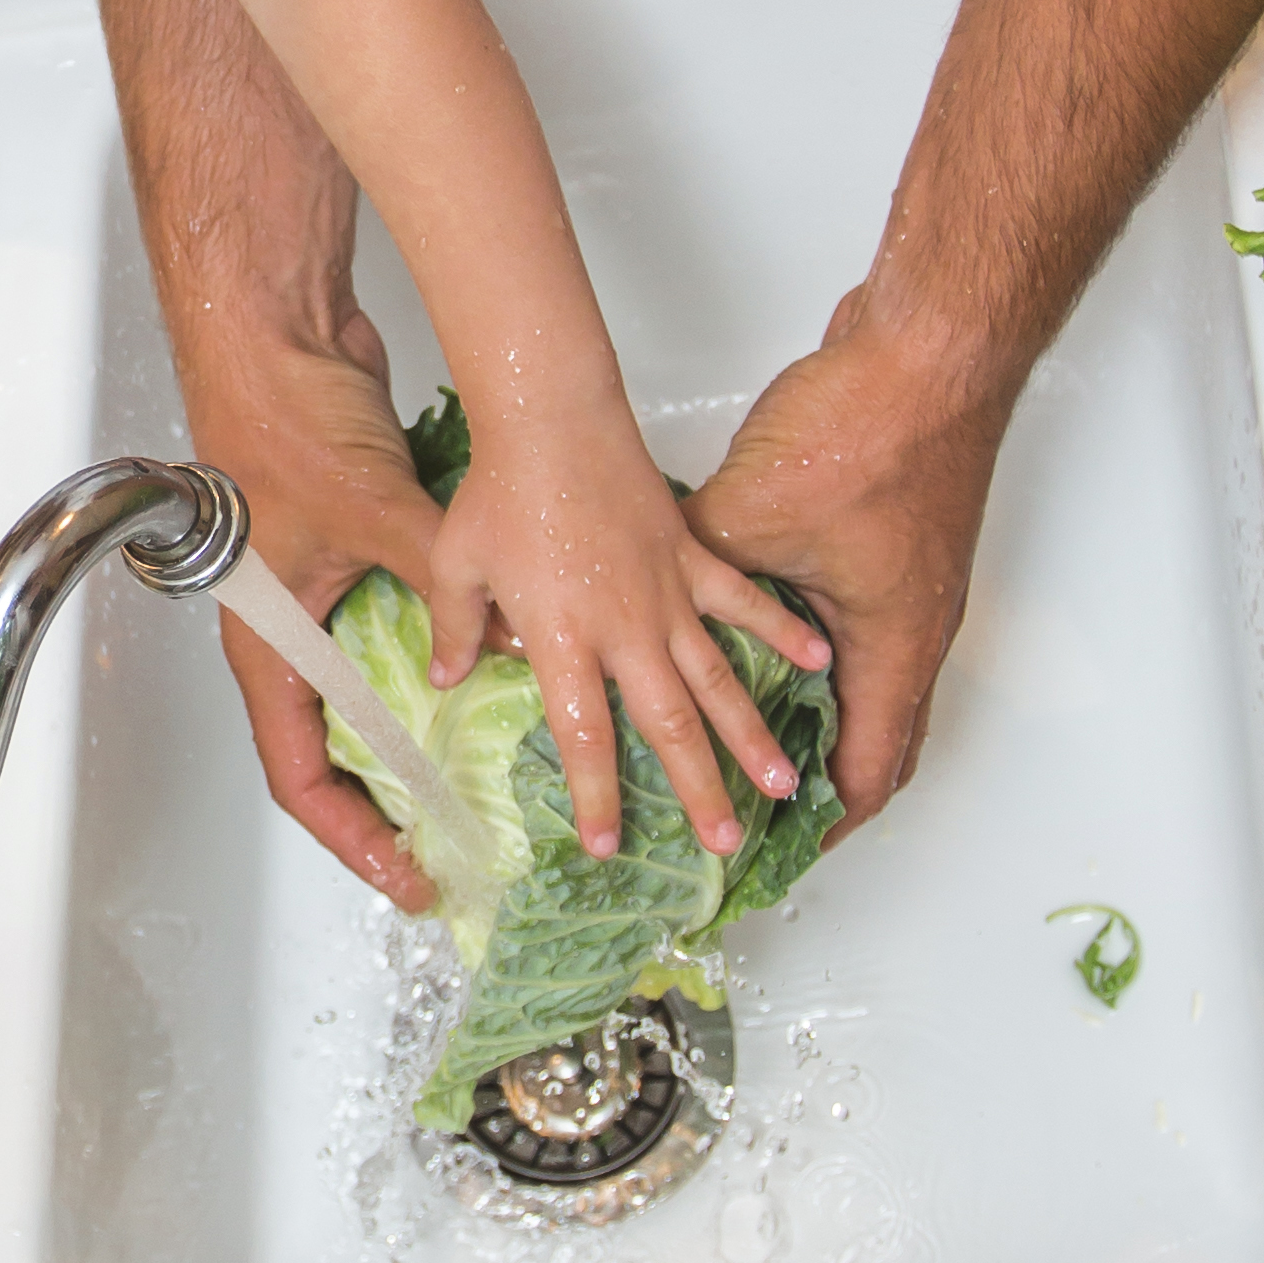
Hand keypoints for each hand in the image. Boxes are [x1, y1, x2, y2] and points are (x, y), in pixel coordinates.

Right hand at [182, 314, 448, 909]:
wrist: (272, 329)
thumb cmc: (280, 419)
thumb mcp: (371, 513)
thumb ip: (446, 579)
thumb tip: (515, 629)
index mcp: (267, 644)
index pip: (303, 776)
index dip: (355, 838)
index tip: (410, 875)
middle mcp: (291, 631)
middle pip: (337, 751)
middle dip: (392, 807)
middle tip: (455, 848)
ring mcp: (324, 594)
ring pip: (372, 696)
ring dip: (420, 741)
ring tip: (483, 781)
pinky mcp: (357, 552)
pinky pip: (399, 634)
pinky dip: (441, 665)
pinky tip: (496, 678)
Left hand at [426, 390, 828, 863]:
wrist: (552, 418)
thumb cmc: (500, 488)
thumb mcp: (455, 565)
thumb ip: (452, 629)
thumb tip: (444, 679)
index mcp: (563, 640)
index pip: (585, 738)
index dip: (597, 796)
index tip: (605, 844)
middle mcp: (625, 629)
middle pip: (671, 727)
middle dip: (700, 790)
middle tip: (726, 843)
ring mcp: (667, 593)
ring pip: (720, 680)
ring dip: (753, 736)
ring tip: (784, 785)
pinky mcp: (693, 555)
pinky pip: (746, 602)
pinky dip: (783, 631)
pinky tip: (819, 664)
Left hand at [682, 290, 1016, 832]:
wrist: (930, 351)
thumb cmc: (864, 433)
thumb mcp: (744, 518)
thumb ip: (678, 572)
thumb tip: (612, 598)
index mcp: (889, 650)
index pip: (863, 777)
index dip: (816, 827)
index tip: (764, 853)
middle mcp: (911, 631)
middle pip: (871, 745)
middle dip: (811, 788)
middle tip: (752, 814)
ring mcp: (912, 587)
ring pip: (862, 685)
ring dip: (814, 719)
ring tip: (756, 747)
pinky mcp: (897, 543)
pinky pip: (856, 626)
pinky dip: (816, 652)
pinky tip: (770, 643)